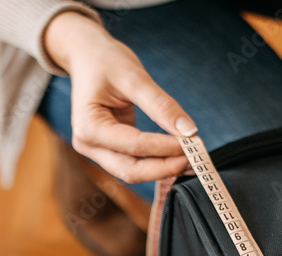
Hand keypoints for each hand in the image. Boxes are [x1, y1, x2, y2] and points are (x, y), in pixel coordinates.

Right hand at [43, 11, 195, 182]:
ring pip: (133, 172)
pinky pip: (134, 164)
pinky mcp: (109, 150)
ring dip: (162, 169)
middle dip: (165, 167)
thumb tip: (189, 131)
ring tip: (191, 159)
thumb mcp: (134, 77)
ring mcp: (96, 151)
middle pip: (131, 170)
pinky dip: (156, 163)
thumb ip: (161, 105)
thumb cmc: (104, 61)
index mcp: (88, 126)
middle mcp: (88, 145)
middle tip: (195, 158)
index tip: (193, 143)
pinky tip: (177, 157)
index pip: (134, 146)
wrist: (86, 57)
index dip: (166, 147)